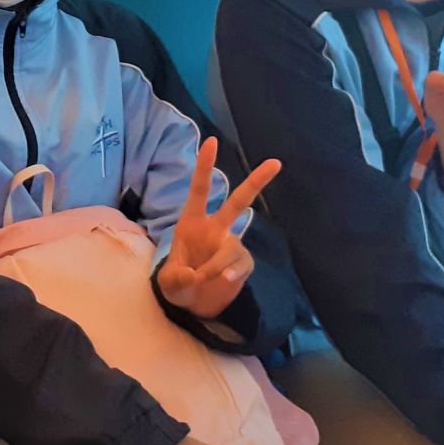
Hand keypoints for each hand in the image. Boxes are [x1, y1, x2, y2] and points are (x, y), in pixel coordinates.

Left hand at [158, 136, 280, 318]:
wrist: (193, 303)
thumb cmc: (177, 281)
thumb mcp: (168, 282)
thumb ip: (176, 277)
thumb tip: (193, 275)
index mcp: (192, 221)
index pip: (199, 189)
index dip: (205, 166)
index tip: (212, 141)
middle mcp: (215, 228)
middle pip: (238, 201)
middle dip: (256, 182)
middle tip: (276, 163)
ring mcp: (230, 245)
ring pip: (233, 246)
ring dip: (218, 263)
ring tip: (203, 277)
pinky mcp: (241, 263)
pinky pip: (242, 263)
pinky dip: (232, 272)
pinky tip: (225, 279)